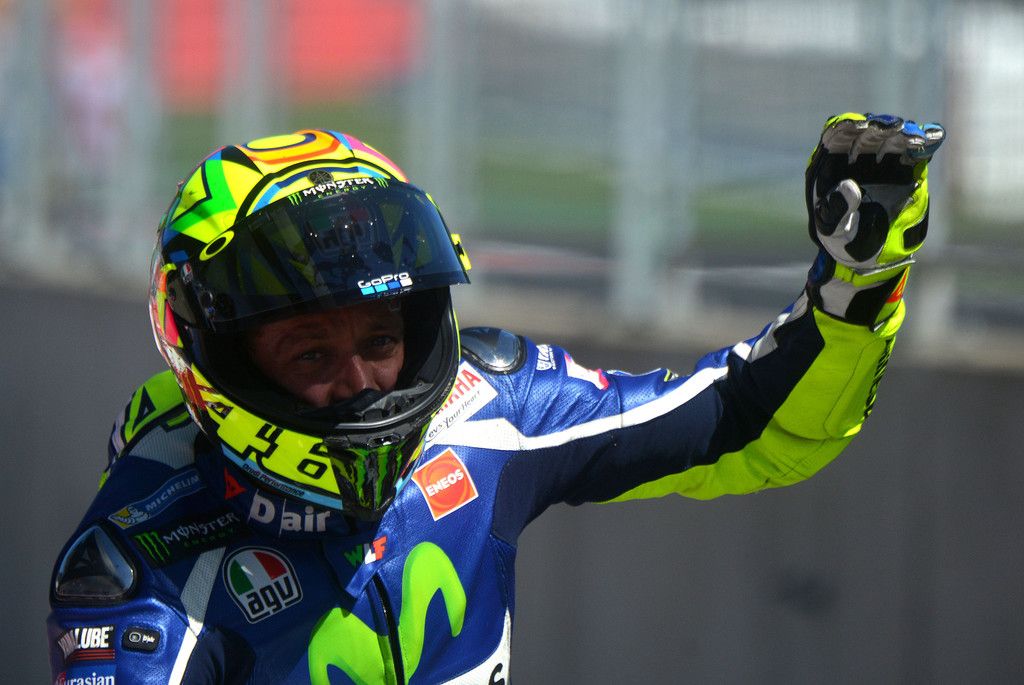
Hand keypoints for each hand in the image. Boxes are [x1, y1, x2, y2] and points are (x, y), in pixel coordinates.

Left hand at [804, 113, 944, 325]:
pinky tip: (933, 136)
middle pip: (867, 134)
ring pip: (892, 139)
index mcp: (830, 168)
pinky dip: (925, 143)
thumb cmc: (844, 243)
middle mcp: (856, 160)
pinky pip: (916, 153)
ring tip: (912, 134)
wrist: (870, 259)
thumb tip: (850, 187)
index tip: (858, 126)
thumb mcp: (835, 230)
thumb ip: (838, 210)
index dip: (846, 128)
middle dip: (879, 128)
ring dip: (903, 133)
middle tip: (891, 127)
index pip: (836, 138)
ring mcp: (883, 164)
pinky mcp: (907, 172)